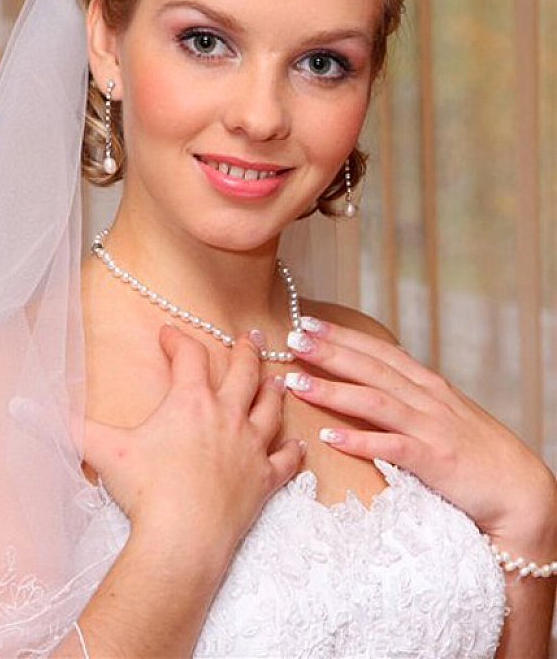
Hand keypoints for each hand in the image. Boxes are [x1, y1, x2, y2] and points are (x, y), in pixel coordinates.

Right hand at [81, 324, 304, 552]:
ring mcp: (251, 447)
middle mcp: (228, 415)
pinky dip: (294, 451)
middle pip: (244, 371)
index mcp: (191, 402)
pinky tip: (301, 445)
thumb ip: (66, 426)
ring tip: (278, 378)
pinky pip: (286, 460)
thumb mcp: (102, 451)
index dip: (178, 340)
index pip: (189, 356)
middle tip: (250, 337)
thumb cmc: (145, 491)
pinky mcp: (265, 480)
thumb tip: (24, 406)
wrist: (182, 540)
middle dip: (246, 350)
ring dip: (275, 390)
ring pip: (272, 408)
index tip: (170, 333)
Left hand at [286, 317, 556, 542]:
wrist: (519, 488)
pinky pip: (390, 448)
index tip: (307, 323)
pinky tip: (329, 437)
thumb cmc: (477, 452)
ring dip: (333, 390)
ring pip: (375, 401)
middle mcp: (426, 398)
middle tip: (292, 338)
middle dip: (329, 352)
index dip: (342, 336)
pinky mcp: (434, 461)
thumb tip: (375, 377)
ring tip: (296, 383)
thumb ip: (411, 394)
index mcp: (426, 384)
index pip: (378, 351)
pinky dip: (359, 440)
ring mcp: (430, 428)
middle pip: (371, 368)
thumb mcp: (442, 412)